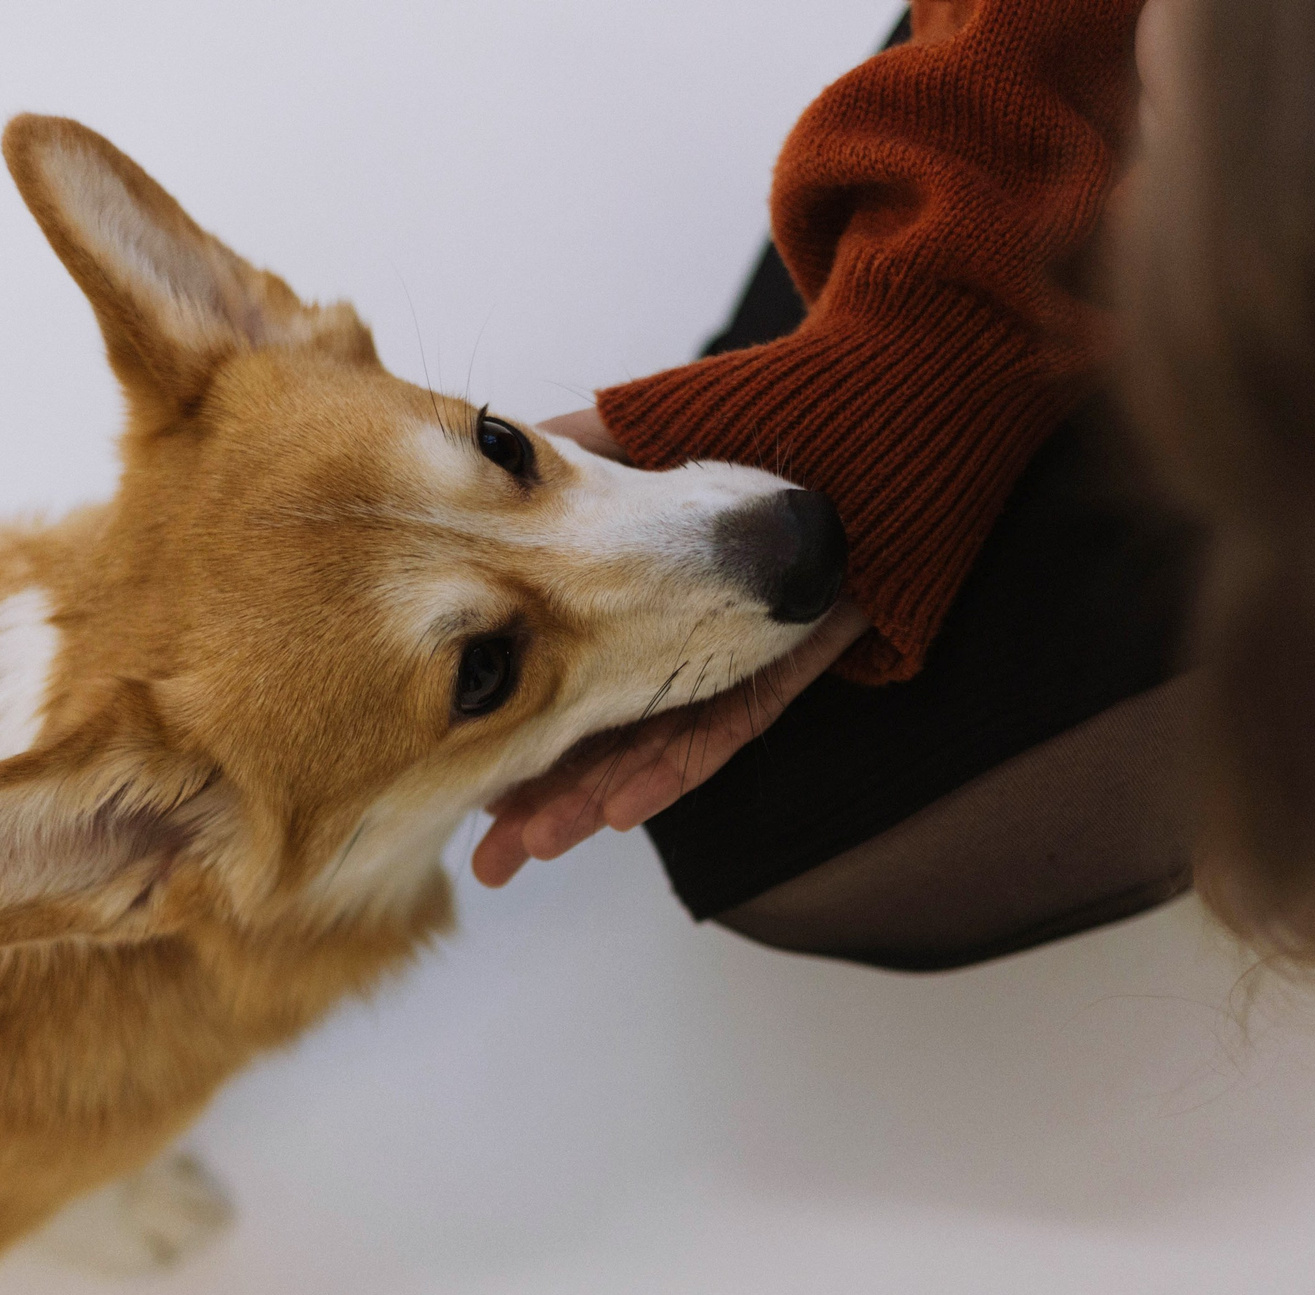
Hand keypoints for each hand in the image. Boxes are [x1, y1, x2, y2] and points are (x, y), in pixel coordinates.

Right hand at [471, 411, 868, 887]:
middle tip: (491, 854)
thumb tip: (475, 451)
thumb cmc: (758, 421)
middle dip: (540, 800)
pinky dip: (668, 772)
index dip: (501, 725)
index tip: (451, 770)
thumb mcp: (639, 433)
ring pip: (646, 753)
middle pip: (591, 738)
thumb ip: (564, 452)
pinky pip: (717, 737)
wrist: (862, 432)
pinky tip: (620, 810)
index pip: (548, 676)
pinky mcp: (775, 676)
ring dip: (590, 802)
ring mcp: (721, 666)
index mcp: (628, 599)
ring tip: (537, 845)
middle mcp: (669, 645)